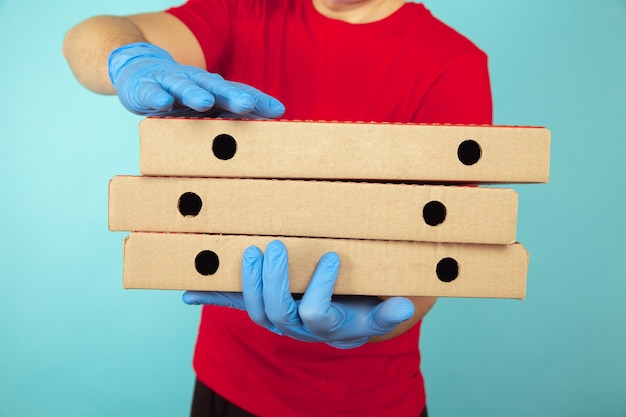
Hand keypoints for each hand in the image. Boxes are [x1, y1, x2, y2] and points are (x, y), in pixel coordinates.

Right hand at [108, 42, 284, 116]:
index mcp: (213, 89)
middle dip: (232, 96)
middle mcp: (195, 82)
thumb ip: (227, 118)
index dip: (258, 101)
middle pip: (217, 87)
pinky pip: (150, 92)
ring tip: (204, 102)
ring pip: (183, 86)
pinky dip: (156, 96)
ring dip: (194, 94)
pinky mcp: (144, 87)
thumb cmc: (180, 95)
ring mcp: (169, 82)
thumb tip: (260, 139)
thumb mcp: (205, 106)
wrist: (138, 68)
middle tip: (247, 105)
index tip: (278, 111)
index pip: (239, 93)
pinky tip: (162, 102)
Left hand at [182, 240, 414, 348]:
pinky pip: (233, 306)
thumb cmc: (360, 311)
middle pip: (276, 312)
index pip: (316, 314)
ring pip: (253, 309)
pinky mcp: (261, 307)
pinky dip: (211, 297)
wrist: (344, 321)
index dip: (320, 288)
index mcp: (326, 328)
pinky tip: (189, 290)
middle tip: (276, 248)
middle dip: (273, 281)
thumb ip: (388, 312)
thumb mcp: (377, 313)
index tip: (330, 258)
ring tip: (251, 251)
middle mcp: (296, 328)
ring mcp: (276, 318)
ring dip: (248, 281)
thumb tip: (406, 306)